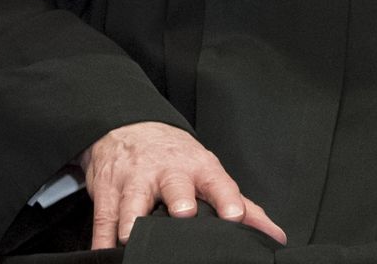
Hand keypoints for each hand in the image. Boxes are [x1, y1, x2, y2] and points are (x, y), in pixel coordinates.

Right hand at [80, 121, 286, 248]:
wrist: (127, 127)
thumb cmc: (174, 157)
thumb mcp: (208, 172)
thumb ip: (241, 204)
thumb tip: (274, 236)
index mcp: (197, 168)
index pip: (217, 181)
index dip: (227, 197)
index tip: (235, 214)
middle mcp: (165, 172)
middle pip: (173, 184)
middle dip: (178, 198)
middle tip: (183, 212)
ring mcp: (133, 180)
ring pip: (131, 201)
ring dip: (131, 218)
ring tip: (132, 235)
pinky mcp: (106, 191)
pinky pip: (103, 217)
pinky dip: (101, 236)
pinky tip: (104, 250)